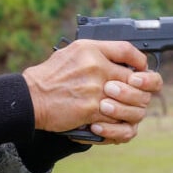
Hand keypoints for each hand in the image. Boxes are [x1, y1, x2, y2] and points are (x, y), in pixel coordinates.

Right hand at [22, 40, 163, 143]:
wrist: (30, 98)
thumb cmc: (49, 77)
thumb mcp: (71, 53)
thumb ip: (97, 53)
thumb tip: (119, 60)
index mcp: (91, 50)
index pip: (127, 50)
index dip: (140, 61)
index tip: (142, 68)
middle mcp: (96, 66)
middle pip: (135, 79)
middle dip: (140, 90)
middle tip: (137, 95)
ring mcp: (95, 89)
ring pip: (130, 101)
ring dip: (131, 109)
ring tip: (124, 110)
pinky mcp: (91, 109)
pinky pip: (116, 117)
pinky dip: (116, 122)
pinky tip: (110, 121)